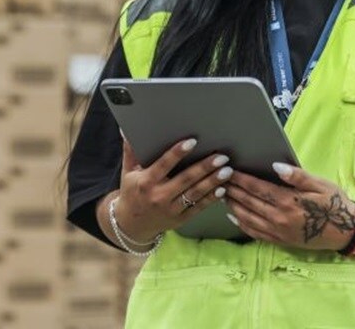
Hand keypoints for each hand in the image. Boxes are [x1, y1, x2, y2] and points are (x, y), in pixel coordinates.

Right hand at [114, 137, 233, 240]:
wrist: (131, 225)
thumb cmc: (132, 192)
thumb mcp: (128, 172)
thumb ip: (131, 151)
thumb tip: (127, 129)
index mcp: (146, 182)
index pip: (163, 165)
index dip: (177, 153)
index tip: (192, 142)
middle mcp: (158, 196)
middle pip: (185, 179)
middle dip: (204, 167)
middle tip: (221, 157)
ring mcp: (170, 209)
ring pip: (195, 193)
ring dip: (212, 182)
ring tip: (227, 171)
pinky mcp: (180, 219)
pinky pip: (198, 207)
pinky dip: (211, 199)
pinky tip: (222, 189)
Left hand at [224, 163, 354, 250]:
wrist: (346, 231)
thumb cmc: (335, 204)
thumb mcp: (321, 184)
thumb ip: (297, 176)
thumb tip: (276, 166)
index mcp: (289, 201)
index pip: (257, 188)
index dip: (241, 179)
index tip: (229, 170)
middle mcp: (279, 218)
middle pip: (249, 202)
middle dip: (232, 190)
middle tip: (218, 179)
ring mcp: (278, 231)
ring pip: (248, 217)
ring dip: (233, 205)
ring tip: (221, 194)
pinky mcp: (280, 240)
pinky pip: (255, 232)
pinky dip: (241, 223)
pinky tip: (233, 216)